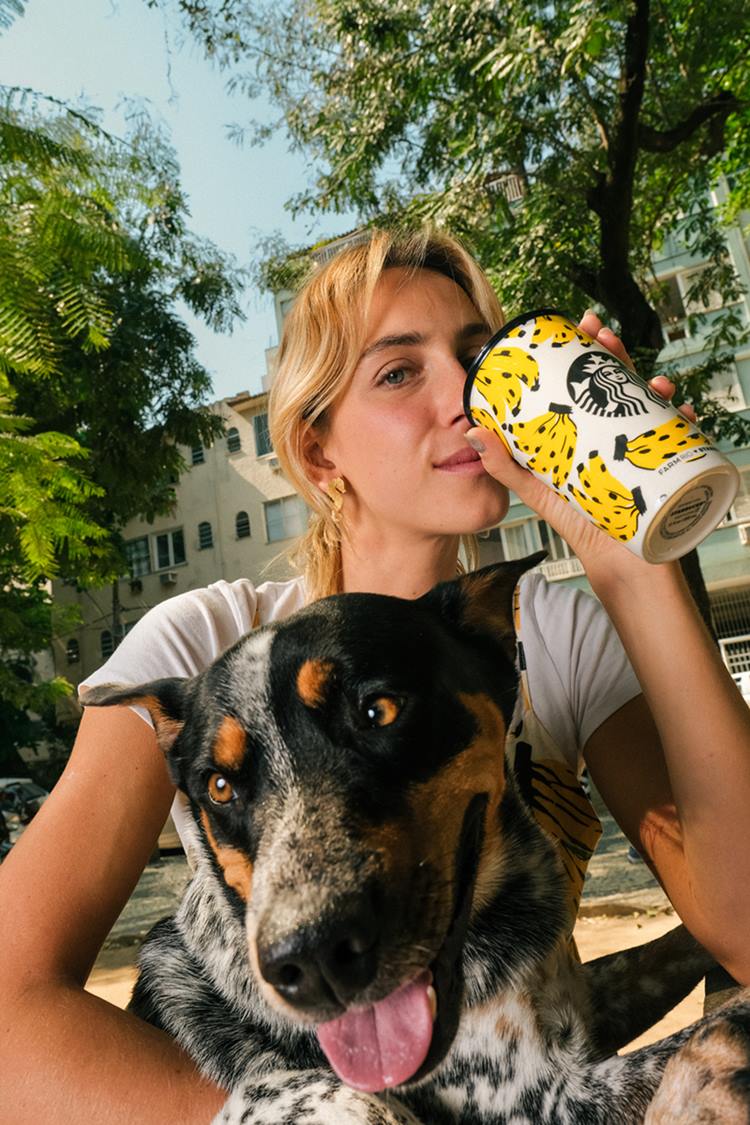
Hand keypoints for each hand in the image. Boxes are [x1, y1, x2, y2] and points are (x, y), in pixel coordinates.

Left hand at [465, 311, 694, 574]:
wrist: (616, 566)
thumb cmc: (580, 525)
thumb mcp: (539, 491)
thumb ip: (507, 467)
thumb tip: (474, 434)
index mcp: (588, 431)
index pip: (589, 381)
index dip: (587, 351)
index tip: (578, 325)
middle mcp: (619, 433)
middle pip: (620, 384)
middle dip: (616, 356)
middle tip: (603, 336)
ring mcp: (645, 448)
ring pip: (654, 405)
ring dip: (656, 384)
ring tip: (649, 378)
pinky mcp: (667, 471)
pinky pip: (684, 441)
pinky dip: (686, 424)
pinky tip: (683, 412)